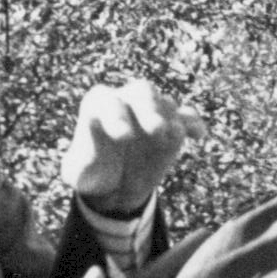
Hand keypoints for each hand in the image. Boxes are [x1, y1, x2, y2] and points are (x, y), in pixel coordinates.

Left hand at [60, 78, 205, 214]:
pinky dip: (193, 123)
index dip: (115, 116)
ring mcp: (151, 110)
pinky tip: (198, 135)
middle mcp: (127, 100)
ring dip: (171, 118)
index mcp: (98, 105)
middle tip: (156, 130)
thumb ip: (79, 157)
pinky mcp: (172, 124)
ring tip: (173, 136)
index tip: (123, 137)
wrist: (115, 185)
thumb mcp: (78, 172)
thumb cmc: (91, 173)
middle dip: (149, 108)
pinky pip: (187, 117)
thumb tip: (90, 132)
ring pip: (165, 104)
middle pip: (142, 91)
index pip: (107, 102)